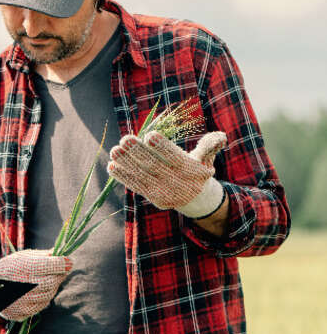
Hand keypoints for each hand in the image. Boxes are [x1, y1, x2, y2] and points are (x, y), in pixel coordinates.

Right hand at [0, 249, 71, 320]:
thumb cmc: (10, 267)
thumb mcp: (23, 256)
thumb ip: (44, 256)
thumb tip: (63, 254)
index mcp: (22, 267)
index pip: (51, 265)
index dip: (62, 263)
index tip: (68, 261)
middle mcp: (22, 285)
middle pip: (52, 281)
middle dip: (59, 275)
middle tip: (61, 270)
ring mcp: (21, 301)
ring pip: (48, 295)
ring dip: (52, 287)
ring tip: (48, 280)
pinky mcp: (20, 313)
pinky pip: (41, 306)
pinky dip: (44, 298)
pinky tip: (39, 291)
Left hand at [107, 131, 226, 217]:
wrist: (196, 198)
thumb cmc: (198, 169)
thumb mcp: (207, 158)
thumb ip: (210, 146)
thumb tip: (221, 137)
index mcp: (193, 171)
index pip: (176, 158)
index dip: (162, 147)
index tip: (149, 135)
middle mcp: (179, 184)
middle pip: (156, 166)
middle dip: (139, 153)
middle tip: (125, 139)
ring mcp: (165, 193)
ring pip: (143, 176)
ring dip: (127, 164)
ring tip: (114, 150)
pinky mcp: (153, 198)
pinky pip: (136, 186)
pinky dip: (123, 177)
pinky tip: (112, 166)